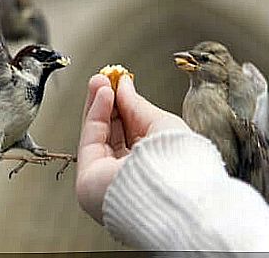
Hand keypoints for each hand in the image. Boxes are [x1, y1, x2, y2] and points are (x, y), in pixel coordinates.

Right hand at [76, 73, 190, 223]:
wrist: (172, 191)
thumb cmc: (179, 165)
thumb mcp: (161, 124)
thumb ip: (136, 104)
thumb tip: (124, 85)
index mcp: (146, 166)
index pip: (129, 133)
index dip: (122, 106)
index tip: (119, 83)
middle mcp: (125, 174)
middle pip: (110, 133)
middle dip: (106, 102)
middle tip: (105, 78)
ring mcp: (106, 178)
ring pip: (97, 135)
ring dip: (97, 104)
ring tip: (101, 81)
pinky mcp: (89, 180)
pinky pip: (89, 139)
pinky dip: (94, 114)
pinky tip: (102, 94)